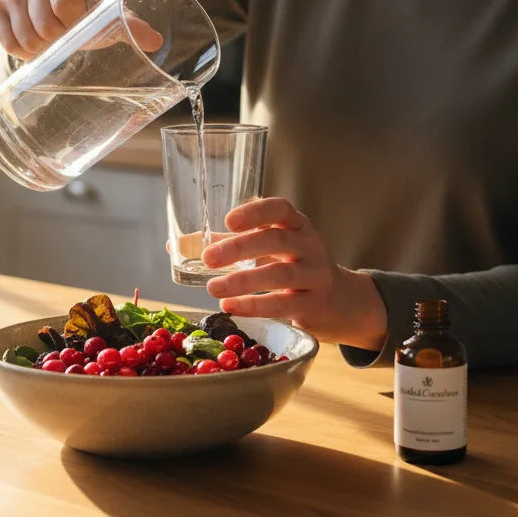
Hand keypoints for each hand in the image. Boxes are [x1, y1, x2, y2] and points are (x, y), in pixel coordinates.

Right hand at [0, 0, 161, 60]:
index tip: (80, 29)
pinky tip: (33, 48)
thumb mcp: (107, 20)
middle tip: (65, 41)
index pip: (65, 8)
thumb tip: (155, 42)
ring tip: (51, 45)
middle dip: (57, 42)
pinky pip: (6, 41)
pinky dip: (21, 52)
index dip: (74, 28)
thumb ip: (130, 28)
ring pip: (25, 36)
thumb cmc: (85, 17)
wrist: (53, 16)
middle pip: (44, 25)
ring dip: (40, 50)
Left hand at [201, 197, 386, 349]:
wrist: (340, 302)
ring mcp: (316, 276)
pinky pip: (283, 304)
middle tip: (208, 258)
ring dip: (242, 281)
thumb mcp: (271, 249)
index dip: (255, 212)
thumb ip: (230, 244)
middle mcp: (310, 245)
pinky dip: (254, 305)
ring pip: (280, 275)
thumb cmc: (295, 267)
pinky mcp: (314, 305)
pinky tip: (230, 307)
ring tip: (213, 288)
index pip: (280, 209)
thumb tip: (177, 244)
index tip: (228, 221)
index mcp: (297, 225)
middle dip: (240, 248)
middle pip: (276, 241)